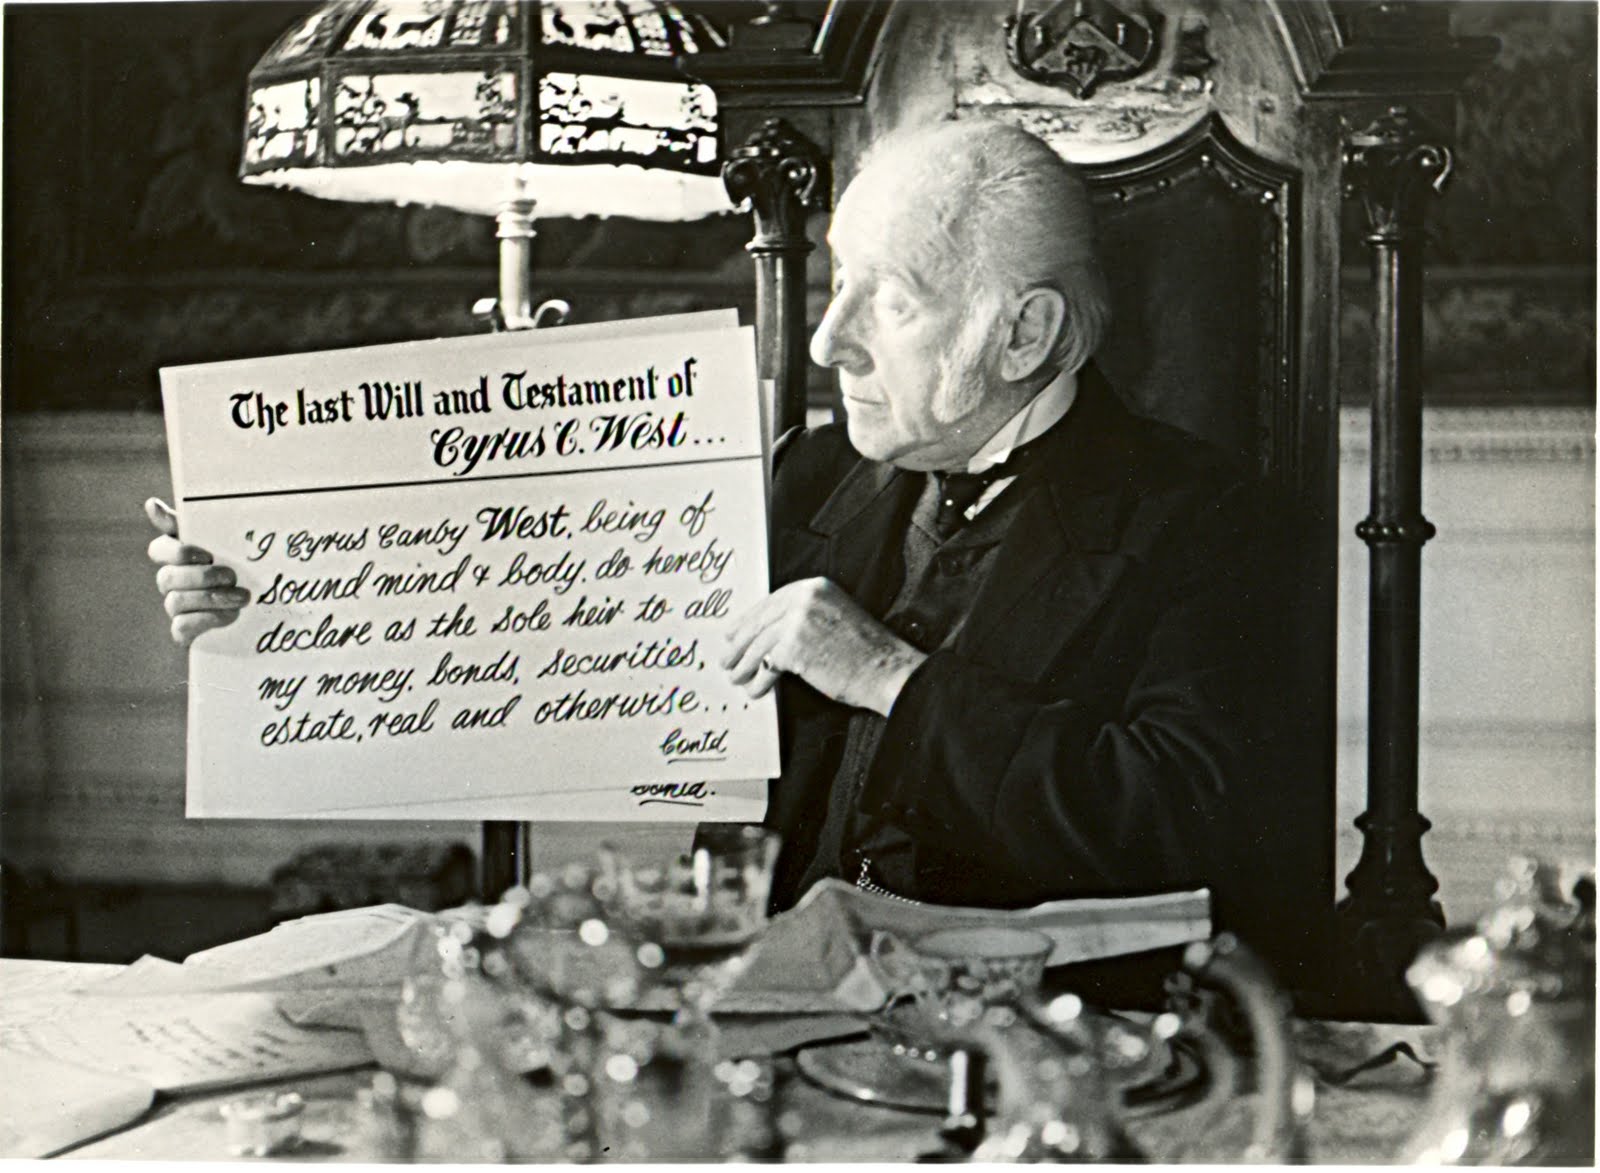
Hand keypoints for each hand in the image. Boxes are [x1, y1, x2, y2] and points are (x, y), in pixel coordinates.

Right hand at [145, 498, 250, 644]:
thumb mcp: (226, 542)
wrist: (266, 606)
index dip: (179, 553)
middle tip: (232, 577)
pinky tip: (230, 615)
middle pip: (167, 578)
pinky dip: (206, 621)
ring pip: (175, 602)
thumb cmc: (241, 566)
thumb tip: (151, 504)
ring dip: (210, 599)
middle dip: (202, 577)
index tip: (207, 554)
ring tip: (242, 597)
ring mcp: (176, 607)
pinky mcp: (185, 632)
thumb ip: (196, 523)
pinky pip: (181, 628)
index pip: (159, 550)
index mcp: (178, 555)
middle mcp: (171, 580)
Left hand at [721, 577, 926, 716]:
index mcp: (815, 587)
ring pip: (760, 645)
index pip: (771, 602)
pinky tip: (756, 689)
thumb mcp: (834, 617)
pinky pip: (768, 665)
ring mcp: (798, 621)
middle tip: (727, 657)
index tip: (734, 634)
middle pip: (761, 622)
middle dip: (740, 643)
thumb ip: (804, 616)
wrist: (886, 669)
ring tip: (736, 676)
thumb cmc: (865, 651)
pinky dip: (760, 680)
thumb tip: (769, 632)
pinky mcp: (795, 647)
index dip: (749, 621)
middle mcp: (805, 598)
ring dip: (744, 664)